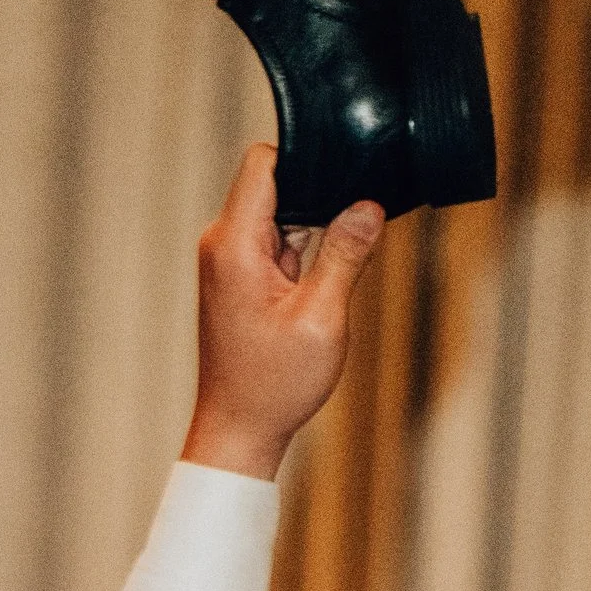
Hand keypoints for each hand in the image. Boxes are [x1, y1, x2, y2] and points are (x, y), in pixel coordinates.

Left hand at [182, 145, 383, 482]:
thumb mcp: (323, 318)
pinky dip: (303, 253)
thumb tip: (369, 206)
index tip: (344, 175)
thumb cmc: (272, 385)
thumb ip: (345, 254)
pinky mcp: (238, 277)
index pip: (263, 161)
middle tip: (351, 233)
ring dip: (313, 232)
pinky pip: (276, 242)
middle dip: (318, 198)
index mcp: (234, 244)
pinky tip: (320, 286)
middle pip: (274, 183)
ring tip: (330, 276)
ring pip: (280, 213)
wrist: (238, 432)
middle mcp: (222, 244)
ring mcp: (228, 260)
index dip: (306, 158)